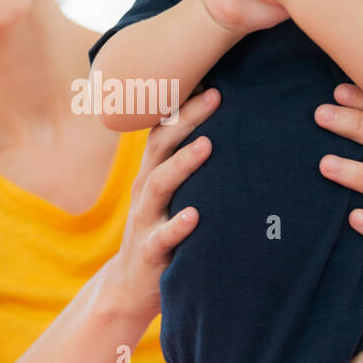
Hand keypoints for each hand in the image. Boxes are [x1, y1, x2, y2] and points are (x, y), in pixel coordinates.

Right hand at [104, 86, 222, 324]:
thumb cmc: (164, 232)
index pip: (165, 128)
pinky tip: (194, 217)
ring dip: (183, 164)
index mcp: (155, 173)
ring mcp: (146, 220)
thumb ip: (192, 168)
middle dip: (187, 119)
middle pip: (162, 146)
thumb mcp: (174, 197)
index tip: (211, 74)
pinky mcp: (150, 252)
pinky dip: (177, 226)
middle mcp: (147, 190)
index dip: (183, 101)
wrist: (130, 287)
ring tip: (207, 146)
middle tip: (217, 95)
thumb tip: (231, 130)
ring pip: (160, 185)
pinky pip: (162, 237)